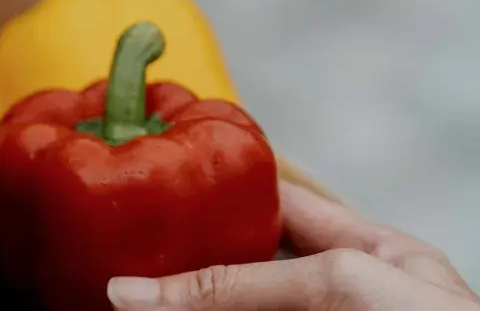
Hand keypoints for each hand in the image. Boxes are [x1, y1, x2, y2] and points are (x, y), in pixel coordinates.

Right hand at [106, 181, 479, 309]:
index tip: (150, 181)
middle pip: (239, 276)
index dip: (217, 191)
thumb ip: (238, 284)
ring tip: (110, 303)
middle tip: (110, 257)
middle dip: (178, 270)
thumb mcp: (340, 286)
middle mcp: (338, 303)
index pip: (277, 207)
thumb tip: (134, 291)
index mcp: (368, 255)